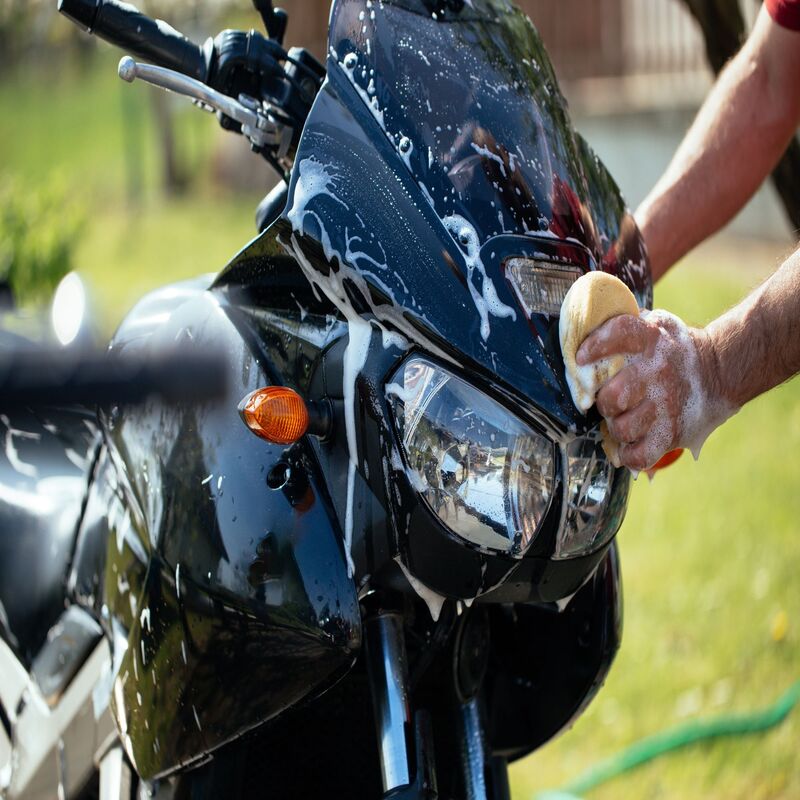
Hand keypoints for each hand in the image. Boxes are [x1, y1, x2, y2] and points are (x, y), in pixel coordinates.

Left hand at [576, 310, 718, 470]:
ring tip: (620, 419)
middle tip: (607, 400)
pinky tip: (626, 444)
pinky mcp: (673, 432)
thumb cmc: (669, 350)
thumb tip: (579, 328)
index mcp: (651, 339)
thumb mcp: (653, 326)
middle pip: (615, 395)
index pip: (620, 334)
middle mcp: (658, 372)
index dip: (596, 346)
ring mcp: (667, 404)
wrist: (716, 371)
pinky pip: (640, 455)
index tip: (581, 357)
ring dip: (615, 427)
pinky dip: (627, 455)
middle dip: (603, 401)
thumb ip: (622, 327)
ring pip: (622, 428)